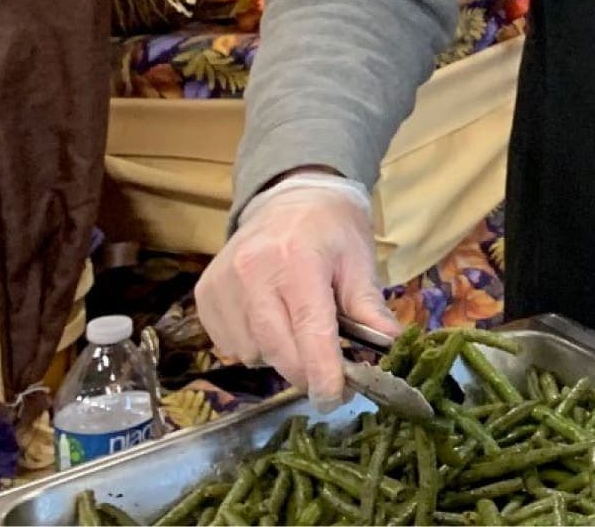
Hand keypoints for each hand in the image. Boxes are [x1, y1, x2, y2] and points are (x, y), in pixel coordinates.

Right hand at [195, 174, 396, 407]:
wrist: (289, 196)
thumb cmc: (332, 229)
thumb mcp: (359, 260)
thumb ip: (369, 306)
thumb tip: (390, 345)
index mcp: (297, 261)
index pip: (309, 331)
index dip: (323, 372)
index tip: (336, 398)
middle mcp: (251, 273)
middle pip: (277, 350)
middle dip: (305, 373)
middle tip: (329, 378)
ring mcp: (222, 285)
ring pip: (251, 353)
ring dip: (279, 358)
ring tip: (299, 331)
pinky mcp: (204, 295)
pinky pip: (229, 345)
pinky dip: (254, 347)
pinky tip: (272, 324)